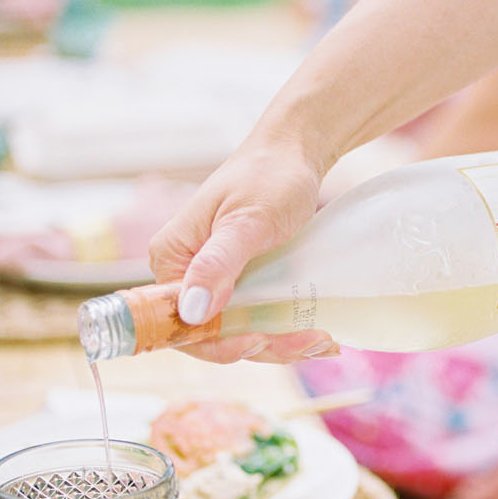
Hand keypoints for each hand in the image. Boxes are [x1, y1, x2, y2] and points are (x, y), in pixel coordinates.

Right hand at [147, 138, 337, 363]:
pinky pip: (256, 317)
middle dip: (262, 346)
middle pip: (214, 334)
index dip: (216, 343)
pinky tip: (319, 335)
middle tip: (313, 340)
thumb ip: (218, 263)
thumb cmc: (269, 176)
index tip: (259, 341)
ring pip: (240, 331)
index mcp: (172, 258)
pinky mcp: (241, 281)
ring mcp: (215, 280)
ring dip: (280, 342)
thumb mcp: (248, 221)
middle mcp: (186, 274)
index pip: (178, 324)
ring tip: (324, 341)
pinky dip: (285, 330)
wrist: (295, 152)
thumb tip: (191, 310)